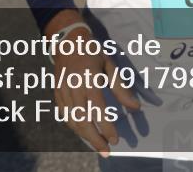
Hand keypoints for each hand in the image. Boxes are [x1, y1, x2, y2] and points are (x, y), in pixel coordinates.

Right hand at [52, 26, 140, 156]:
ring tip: (98, 146)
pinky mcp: (57, 94)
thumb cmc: (92, 52)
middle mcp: (73, 86)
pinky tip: (85, 133)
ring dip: (85, 136)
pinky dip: (75, 127)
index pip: (97, 107)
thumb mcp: (109, 65)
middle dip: (95, 138)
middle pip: (82, 119)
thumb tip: (136, 107)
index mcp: (88, 77)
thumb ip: (121, 87)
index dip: (106, 125)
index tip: (115, 138)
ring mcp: (62, 91)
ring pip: (72, 120)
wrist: (67, 42)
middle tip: (107, 151)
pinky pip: (65, 116)